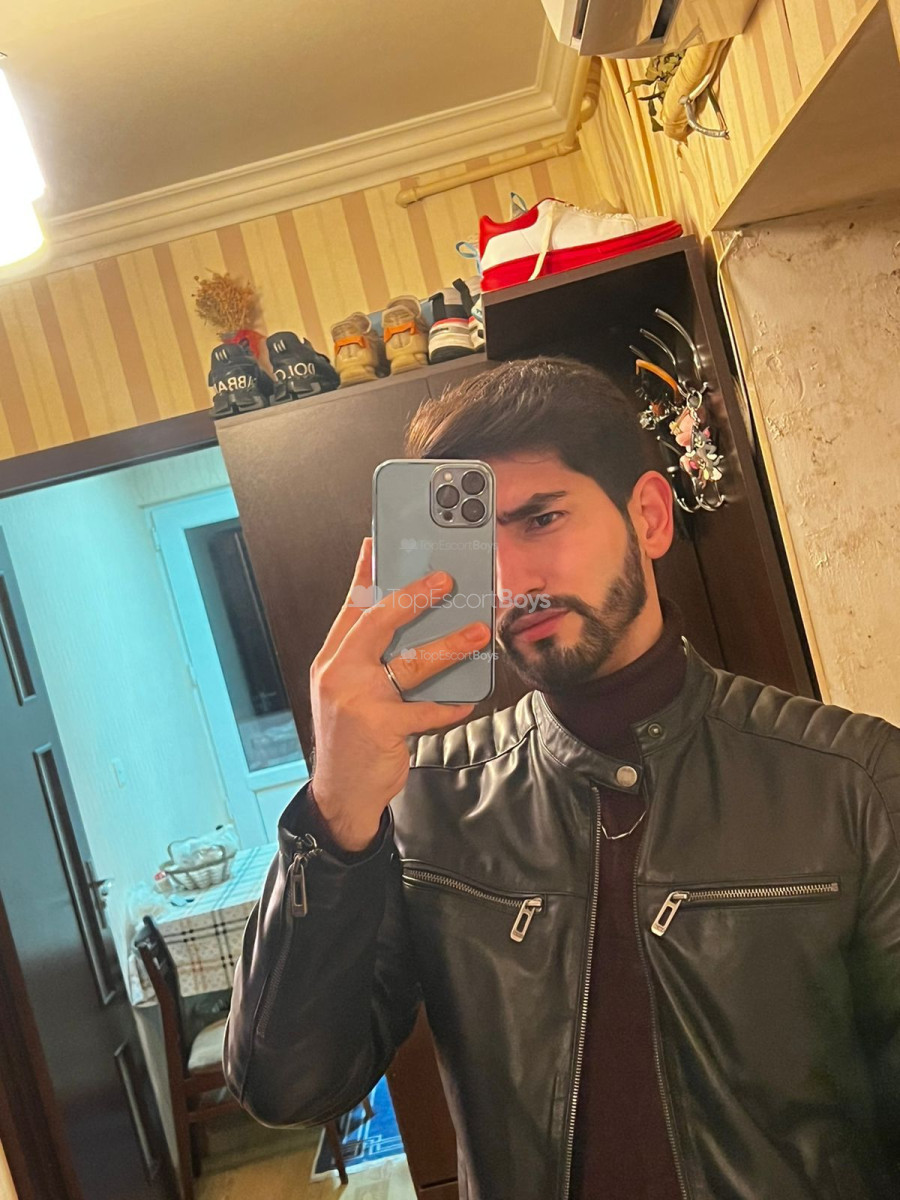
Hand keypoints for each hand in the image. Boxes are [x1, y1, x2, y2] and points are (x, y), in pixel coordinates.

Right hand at [309, 536, 491, 849]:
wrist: (341, 793)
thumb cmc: (352, 738)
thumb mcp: (349, 692)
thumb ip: (371, 660)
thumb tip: (416, 627)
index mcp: (332, 660)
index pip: (350, 608)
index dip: (364, 574)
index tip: (377, 543)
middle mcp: (339, 674)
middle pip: (378, 623)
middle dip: (413, 597)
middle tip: (445, 579)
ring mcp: (357, 700)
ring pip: (410, 663)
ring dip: (449, 645)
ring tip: (478, 632)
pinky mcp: (380, 727)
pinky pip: (425, 710)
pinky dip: (449, 704)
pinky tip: (469, 699)